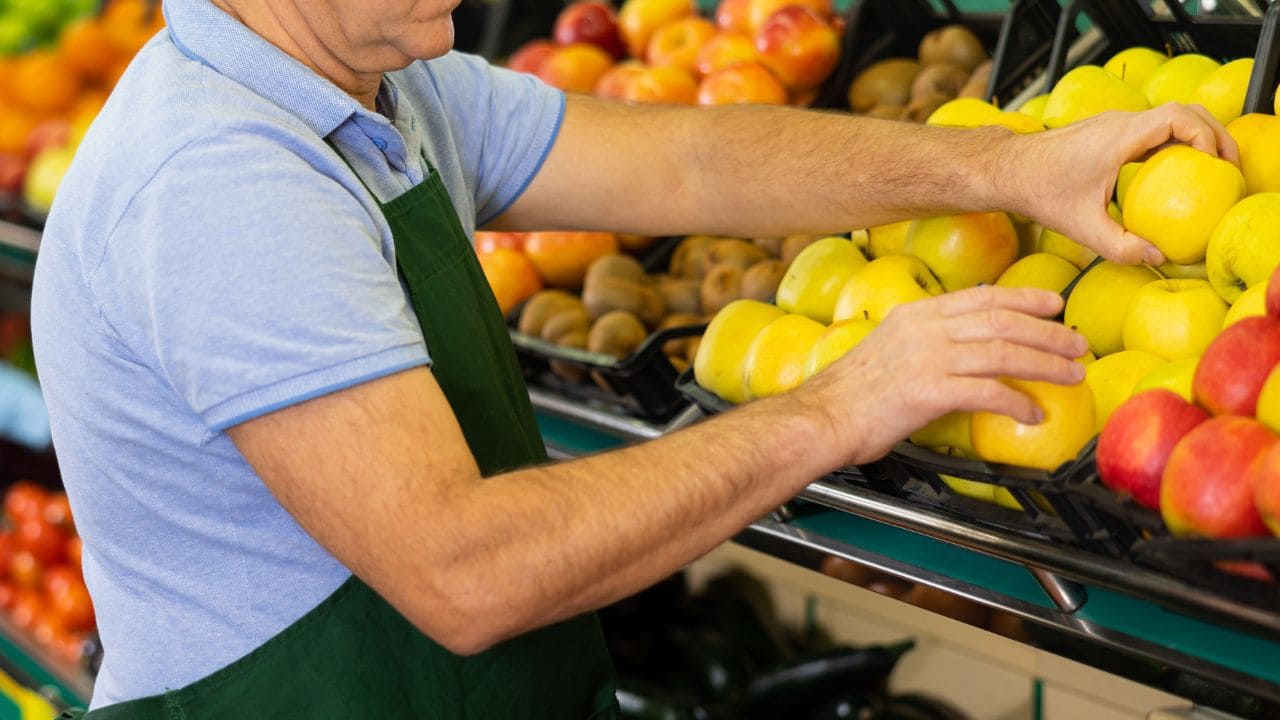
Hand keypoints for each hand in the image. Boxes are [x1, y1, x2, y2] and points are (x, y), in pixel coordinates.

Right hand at [793, 286, 1087, 466]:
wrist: (822, 417)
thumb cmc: (850, 395)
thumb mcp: (886, 350)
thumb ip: (922, 343)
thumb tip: (958, 351)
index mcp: (916, 315)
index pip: (981, 298)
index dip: (1024, 299)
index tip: (1053, 304)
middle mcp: (925, 329)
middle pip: (1002, 321)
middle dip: (1048, 332)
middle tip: (1077, 344)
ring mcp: (928, 358)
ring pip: (1004, 352)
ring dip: (1045, 363)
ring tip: (1071, 374)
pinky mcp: (929, 391)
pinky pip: (987, 392)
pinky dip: (1016, 402)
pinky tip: (1032, 412)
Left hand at [1001, 103, 1238, 265]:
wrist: (1006, 170)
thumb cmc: (1038, 192)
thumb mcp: (1081, 227)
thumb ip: (1120, 246)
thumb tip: (1157, 258)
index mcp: (1118, 136)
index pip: (1177, 118)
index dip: (1206, 135)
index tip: (1216, 164)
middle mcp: (1119, 123)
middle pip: (1183, 111)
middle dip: (1213, 133)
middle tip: (1227, 166)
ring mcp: (1113, 124)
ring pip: (1168, 118)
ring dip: (1194, 136)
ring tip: (1211, 168)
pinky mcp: (1107, 132)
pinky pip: (1151, 129)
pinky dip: (1173, 142)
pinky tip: (1176, 172)